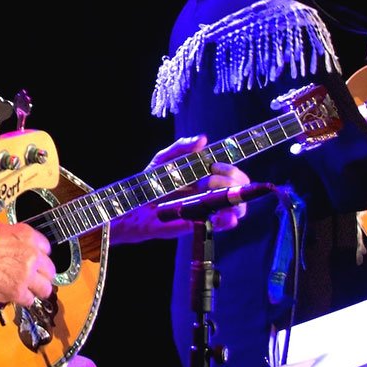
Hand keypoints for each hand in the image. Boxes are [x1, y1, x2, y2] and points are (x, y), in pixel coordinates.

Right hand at [0, 220, 56, 306]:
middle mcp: (32, 254)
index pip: (47, 249)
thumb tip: (14, 243)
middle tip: (31, 279)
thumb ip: (12, 237)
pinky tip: (12, 296)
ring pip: (45, 289)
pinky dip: (22, 300)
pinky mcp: (17, 292)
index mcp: (27, 235)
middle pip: (50, 271)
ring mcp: (26, 275)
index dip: (39, 257)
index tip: (33, 262)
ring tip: (25, 291)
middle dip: (41, 276)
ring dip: (36, 290)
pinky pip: (29, 300)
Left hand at [113, 135, 251, 241]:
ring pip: (231, 212)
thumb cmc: (149, 181)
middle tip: (225, 185)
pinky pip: (213, 227)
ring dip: (236, 207)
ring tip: (231, 204)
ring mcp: (202, 212)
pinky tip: (228, 218)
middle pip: (235, 194)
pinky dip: (224, 223)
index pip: (232, 176)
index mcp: (205, 178)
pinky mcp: (191, 226)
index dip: (234, 173)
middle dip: (236, 188)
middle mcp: (208, 196)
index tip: (223, 169)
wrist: (129, 205)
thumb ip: (181, 147)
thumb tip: (203, 139)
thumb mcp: (163, 160)